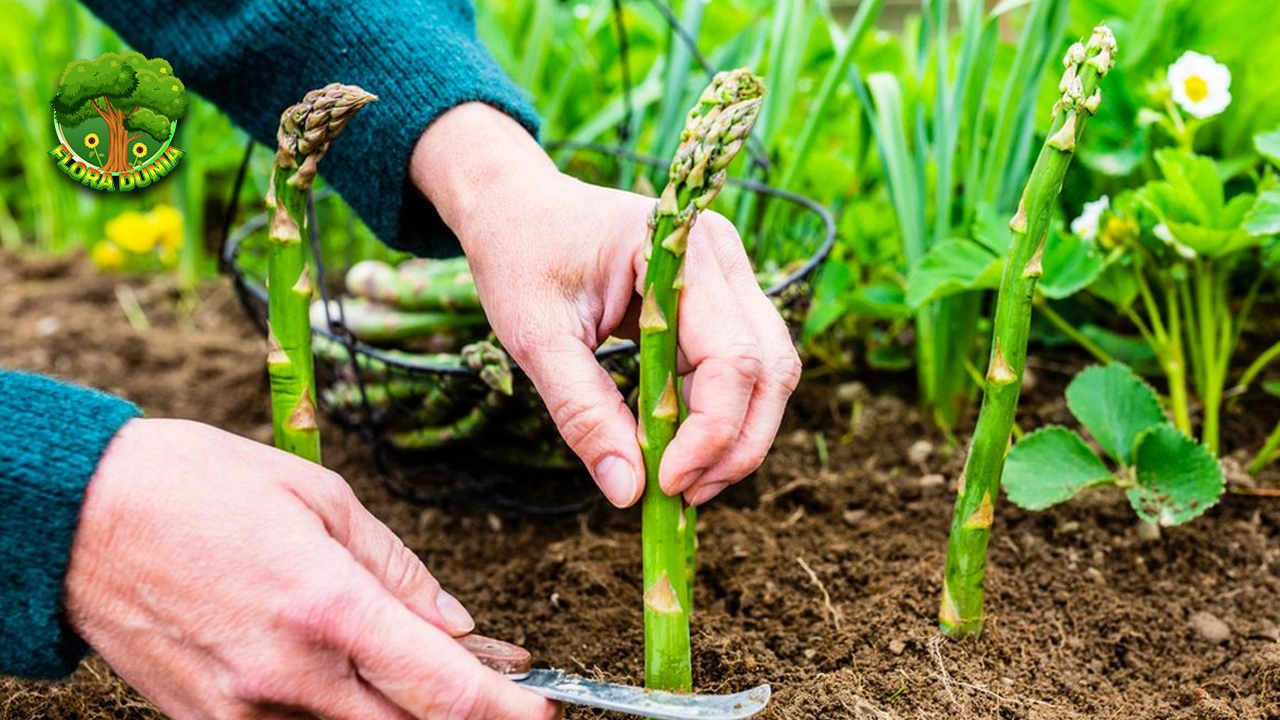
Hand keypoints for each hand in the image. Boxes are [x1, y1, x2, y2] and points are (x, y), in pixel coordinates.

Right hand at [66, 418, 559, 719]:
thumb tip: (457, 625)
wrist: (78, 520)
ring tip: (436, 675)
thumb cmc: (201, 488)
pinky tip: (362, 684)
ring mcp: (247, 713)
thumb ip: (397, 571)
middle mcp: (291, 677)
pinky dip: (347, 716)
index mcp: (328, 608)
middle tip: (506, 689)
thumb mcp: (320, 500)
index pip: (446, 689)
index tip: (544, 705)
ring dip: (410, 715)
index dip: (510, 708)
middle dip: (470, 717)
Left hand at [412, 104, 800, 507]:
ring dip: (734, 436)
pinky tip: (675, 448)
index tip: (667, 484)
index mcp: (681, 249)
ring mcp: (728, 278)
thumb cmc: (521, 255)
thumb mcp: (535, 337)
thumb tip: (629, 492)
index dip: (711, 432)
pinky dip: (716, 417)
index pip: (732, 357)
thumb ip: (582, 412)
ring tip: (679, 480)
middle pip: (770, 368)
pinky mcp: (719, 303)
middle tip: (682, 495)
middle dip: (736, 444)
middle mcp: (723, 257)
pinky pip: (740, 369)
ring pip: (767, 374)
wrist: (517, 206)